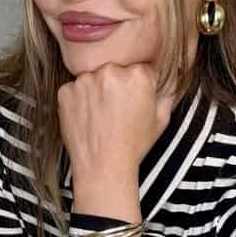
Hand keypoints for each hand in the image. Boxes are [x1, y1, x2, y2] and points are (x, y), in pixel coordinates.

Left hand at [58, 64, 173, 217]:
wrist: (103, 167)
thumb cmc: (133, 145)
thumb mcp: (161, 119)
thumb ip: (167, 93)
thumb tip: (169, 78)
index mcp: (138, 75)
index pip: (139, 69)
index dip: (137, 87)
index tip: (134, 101)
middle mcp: (110, 72)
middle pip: (114, 70)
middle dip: (115, 86)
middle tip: (116, 111)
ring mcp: (85, 81)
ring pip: (93, 78)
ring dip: (95, 92)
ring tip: (101, 117)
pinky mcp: (66, 92)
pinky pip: (73, 90)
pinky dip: (78, 101)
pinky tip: (88, 118)